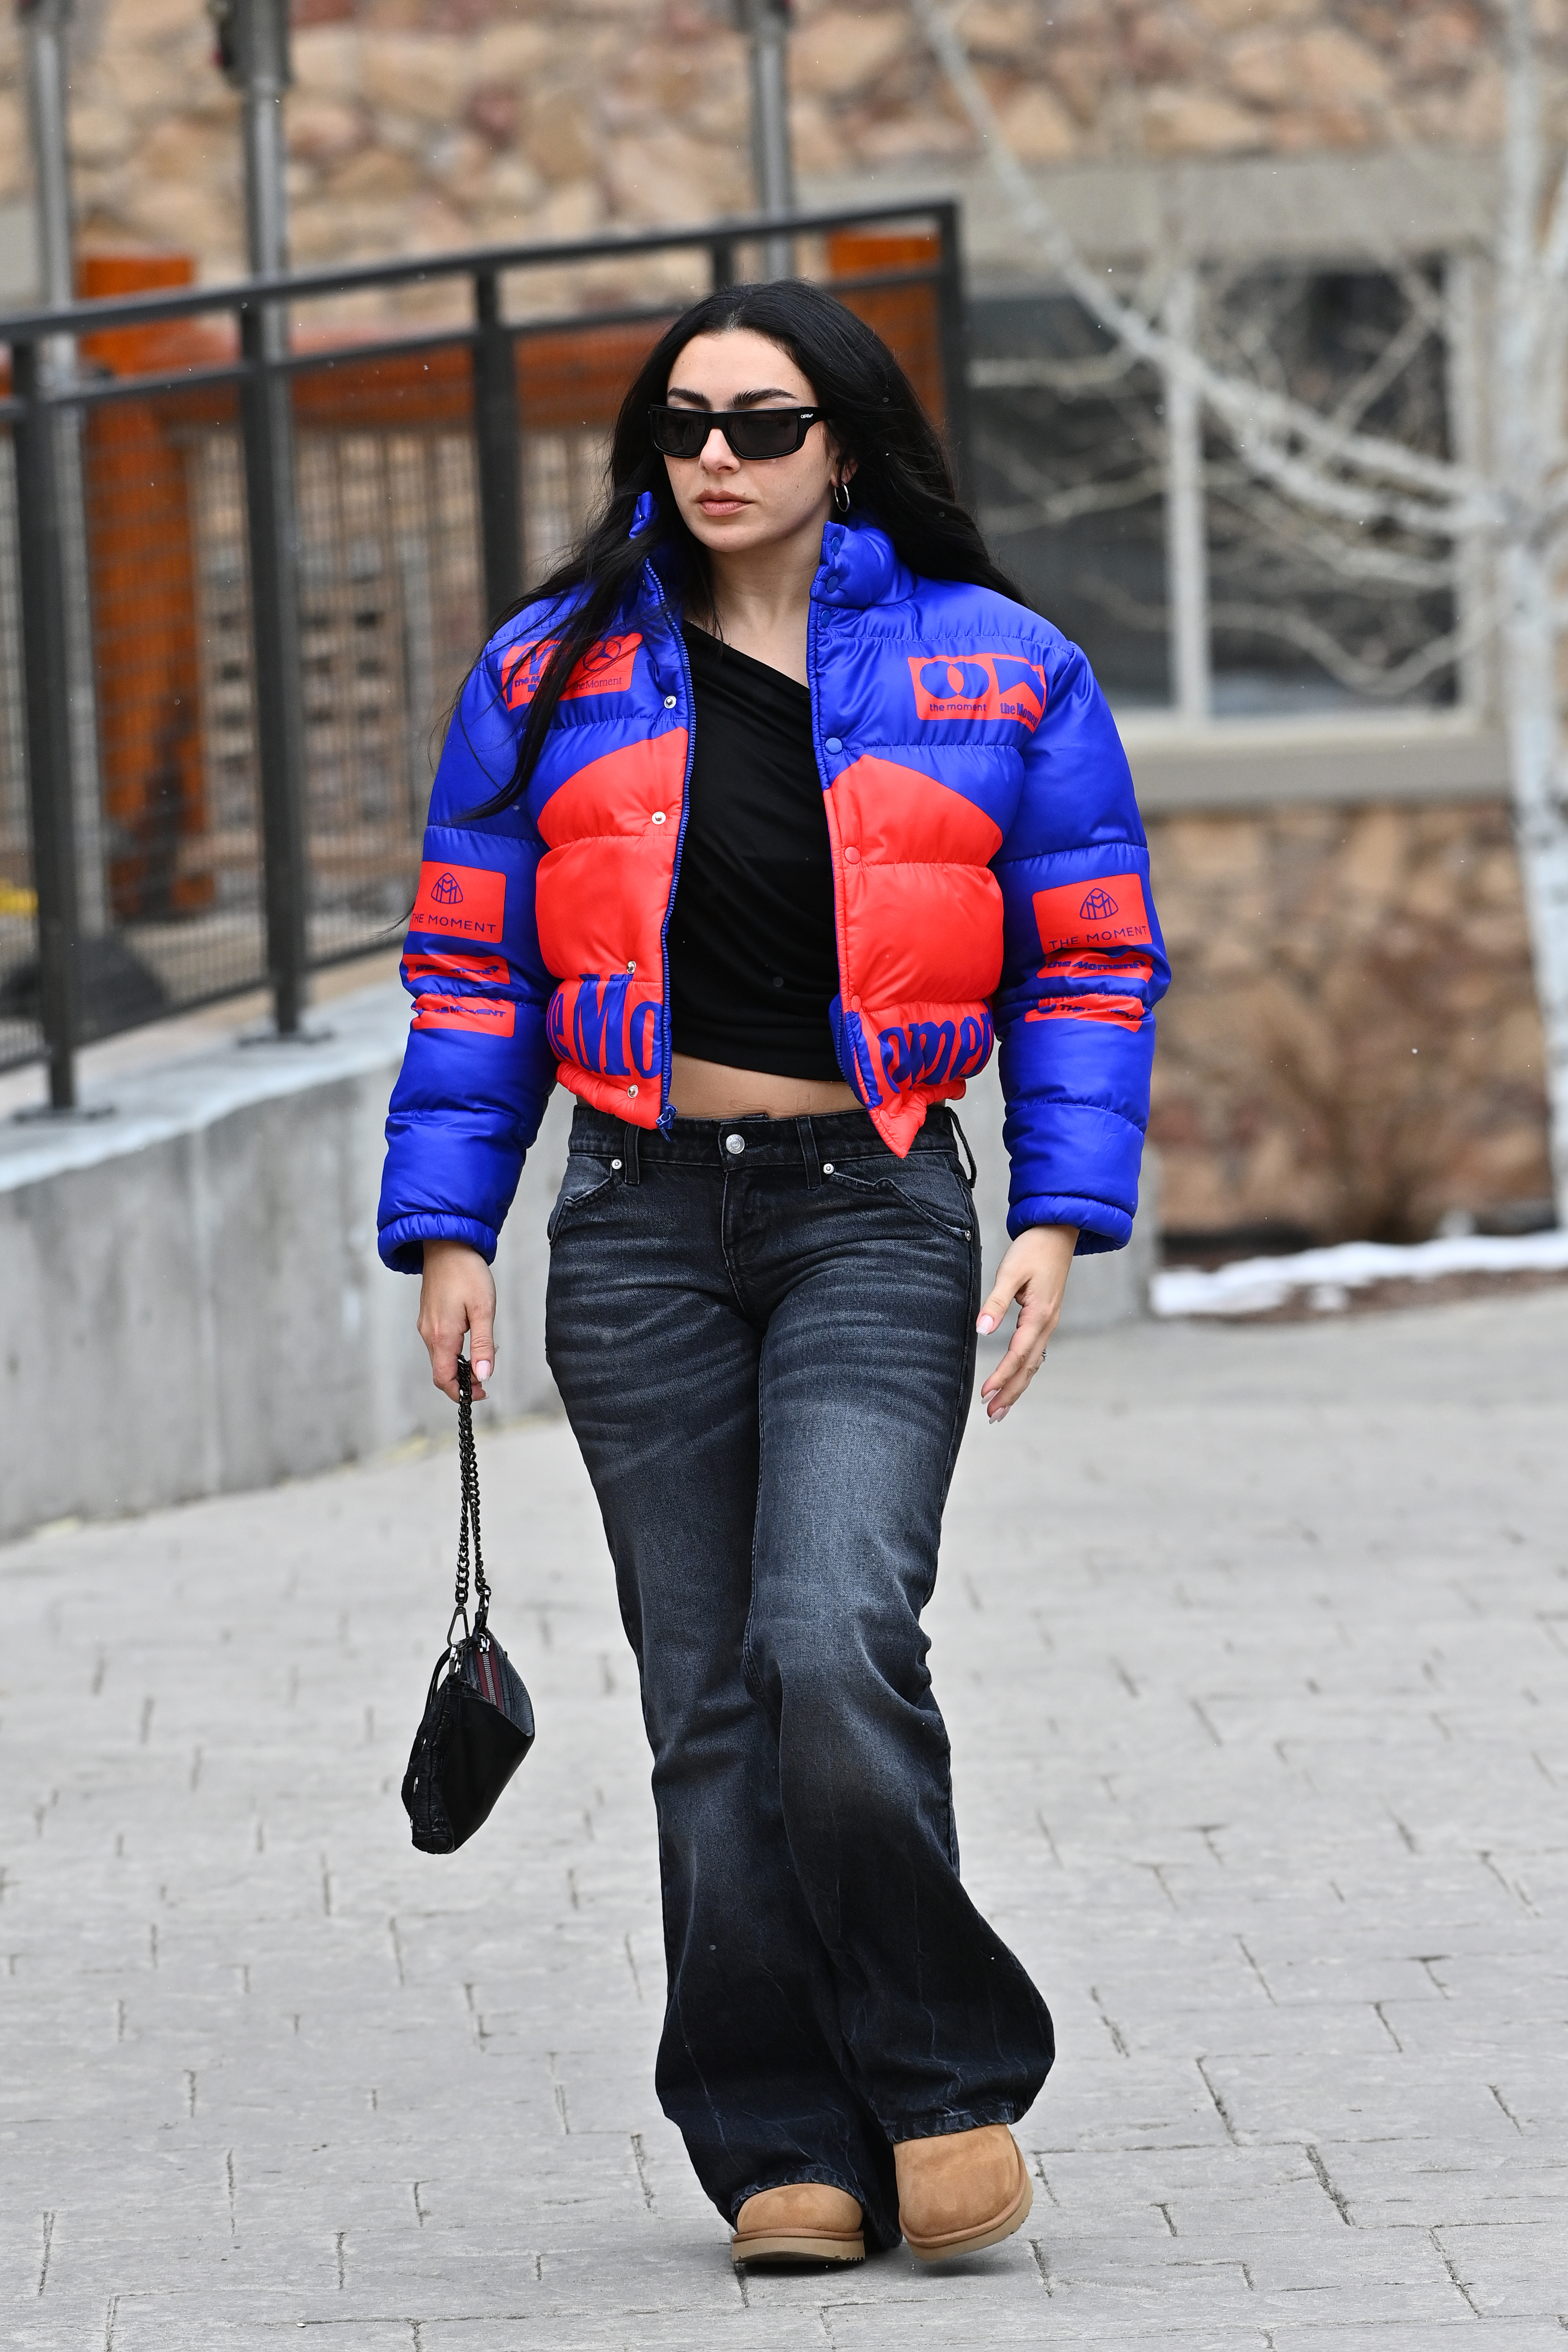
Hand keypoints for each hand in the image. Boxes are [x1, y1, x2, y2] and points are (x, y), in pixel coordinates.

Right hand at [417, 1239, 495, 1402]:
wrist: (447, 1243)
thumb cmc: (466, 1272)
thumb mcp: (483, 1310)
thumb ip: (483, 1345)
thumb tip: (483, 1376)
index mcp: (441, 1336)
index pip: (444, 1378)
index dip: (461, 1393)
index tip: (481, 1393)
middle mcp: (428, 1333)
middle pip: (441, 1371)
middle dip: (463, 1381)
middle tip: (486, 1379)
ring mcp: (426, 1324)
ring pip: (441, 1357)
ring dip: (460, 1364)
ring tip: (484, 1353)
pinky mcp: (429, 1316)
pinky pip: (439, 1342)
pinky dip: (455, 1350)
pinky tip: (472, 1336)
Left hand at [977, 1224, 1077, 1423]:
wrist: (1057, 1231)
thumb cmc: (1033, 1248)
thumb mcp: (1011, 1272)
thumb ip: (996, 1302)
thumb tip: (982, 1329)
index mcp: (1039, 1315)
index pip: (1017, 1355)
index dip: (1001, 1377)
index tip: (985, 1395)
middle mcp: (1047, 1324)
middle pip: (1028, 1367)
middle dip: (1011, 1392)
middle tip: (993, 1415)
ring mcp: (1049, 1322)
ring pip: (1033, 1362)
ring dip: (1018, 1386)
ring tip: (1001, 1408)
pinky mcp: (1046, 1317)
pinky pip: (1035, 1351)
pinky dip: (1024, 1370)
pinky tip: (1016, 1379)